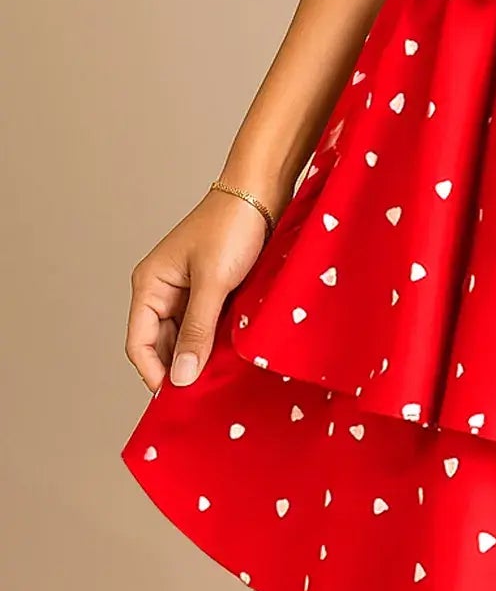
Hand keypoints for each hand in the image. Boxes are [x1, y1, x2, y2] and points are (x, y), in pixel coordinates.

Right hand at [125, 187, 274, 391]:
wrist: (262, 192)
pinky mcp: (211, 288)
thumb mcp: (213, 282)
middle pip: (161, 344)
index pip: (139, 343)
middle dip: (178, 367)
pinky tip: (230, 355)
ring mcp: (187, 289)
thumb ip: (196, 330)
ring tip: (217, 378)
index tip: (178, 398)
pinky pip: (205, 324)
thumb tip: (180, 377)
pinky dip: (214, 340)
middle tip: (202, 394)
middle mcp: (162, 290)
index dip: (155, 373)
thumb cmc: (232, 227)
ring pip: (185, 336)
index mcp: (149, 285)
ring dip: (198, 354)